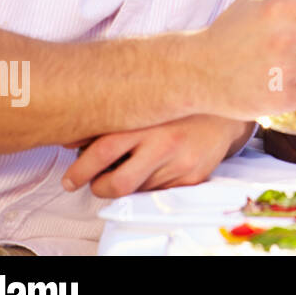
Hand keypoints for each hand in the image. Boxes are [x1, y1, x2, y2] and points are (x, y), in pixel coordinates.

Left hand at [62, 115, 253, 198]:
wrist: (224, 108)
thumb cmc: (178, 104)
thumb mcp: (144, 103)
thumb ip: (111, 119)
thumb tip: (70, 141)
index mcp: (148, 120)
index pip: (103, 151)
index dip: (80, 170)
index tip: (71, 179)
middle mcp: (165, 142)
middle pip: (119, 183)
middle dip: (100, 187)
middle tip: (94, 182)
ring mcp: (181, 162)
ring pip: (138, 190)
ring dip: (127, 183)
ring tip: (132, 165)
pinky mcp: (193, 177)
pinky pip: (160, 191)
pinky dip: (150, 184)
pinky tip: (155, 167)